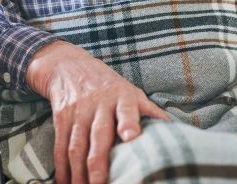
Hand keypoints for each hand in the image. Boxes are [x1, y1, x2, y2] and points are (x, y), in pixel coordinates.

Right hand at [27, 41, 169, 183]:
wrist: (67, 64)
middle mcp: (99, 103)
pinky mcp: (61, 117)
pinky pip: (61, 145)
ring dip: (78, 173)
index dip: (129, 123)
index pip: (126, 110)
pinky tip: (65, 182)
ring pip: (77, 146)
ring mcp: (78, 110)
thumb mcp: (130, 91)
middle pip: (98, 136)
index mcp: (122, 97)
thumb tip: (175, 129)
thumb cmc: (107, 85)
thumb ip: (150, 111)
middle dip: (98, 164)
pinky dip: (62, 167)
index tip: (131, 137)